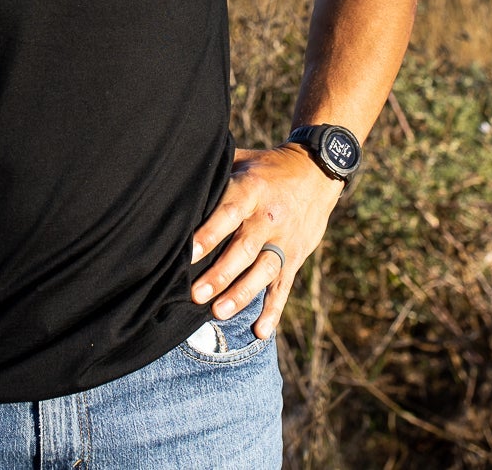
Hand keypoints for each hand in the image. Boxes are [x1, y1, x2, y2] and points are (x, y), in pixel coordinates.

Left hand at [188, 145, 343, 339]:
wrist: (317, 170)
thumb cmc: (266, 167)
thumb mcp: (242, 159)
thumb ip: (214, 171)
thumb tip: (173, 172)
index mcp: (251, 190)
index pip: (228, 213)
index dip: (209, 233)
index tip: (188, 253)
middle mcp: (268, 217)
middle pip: (243, 248)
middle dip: (220, 273)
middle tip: (196, 294)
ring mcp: (284, 240)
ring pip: (264, 271)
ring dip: (242, 293)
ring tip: (219, 312)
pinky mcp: (295, 256)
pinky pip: (284, 286)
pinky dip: (274, 310)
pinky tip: (261, 331)